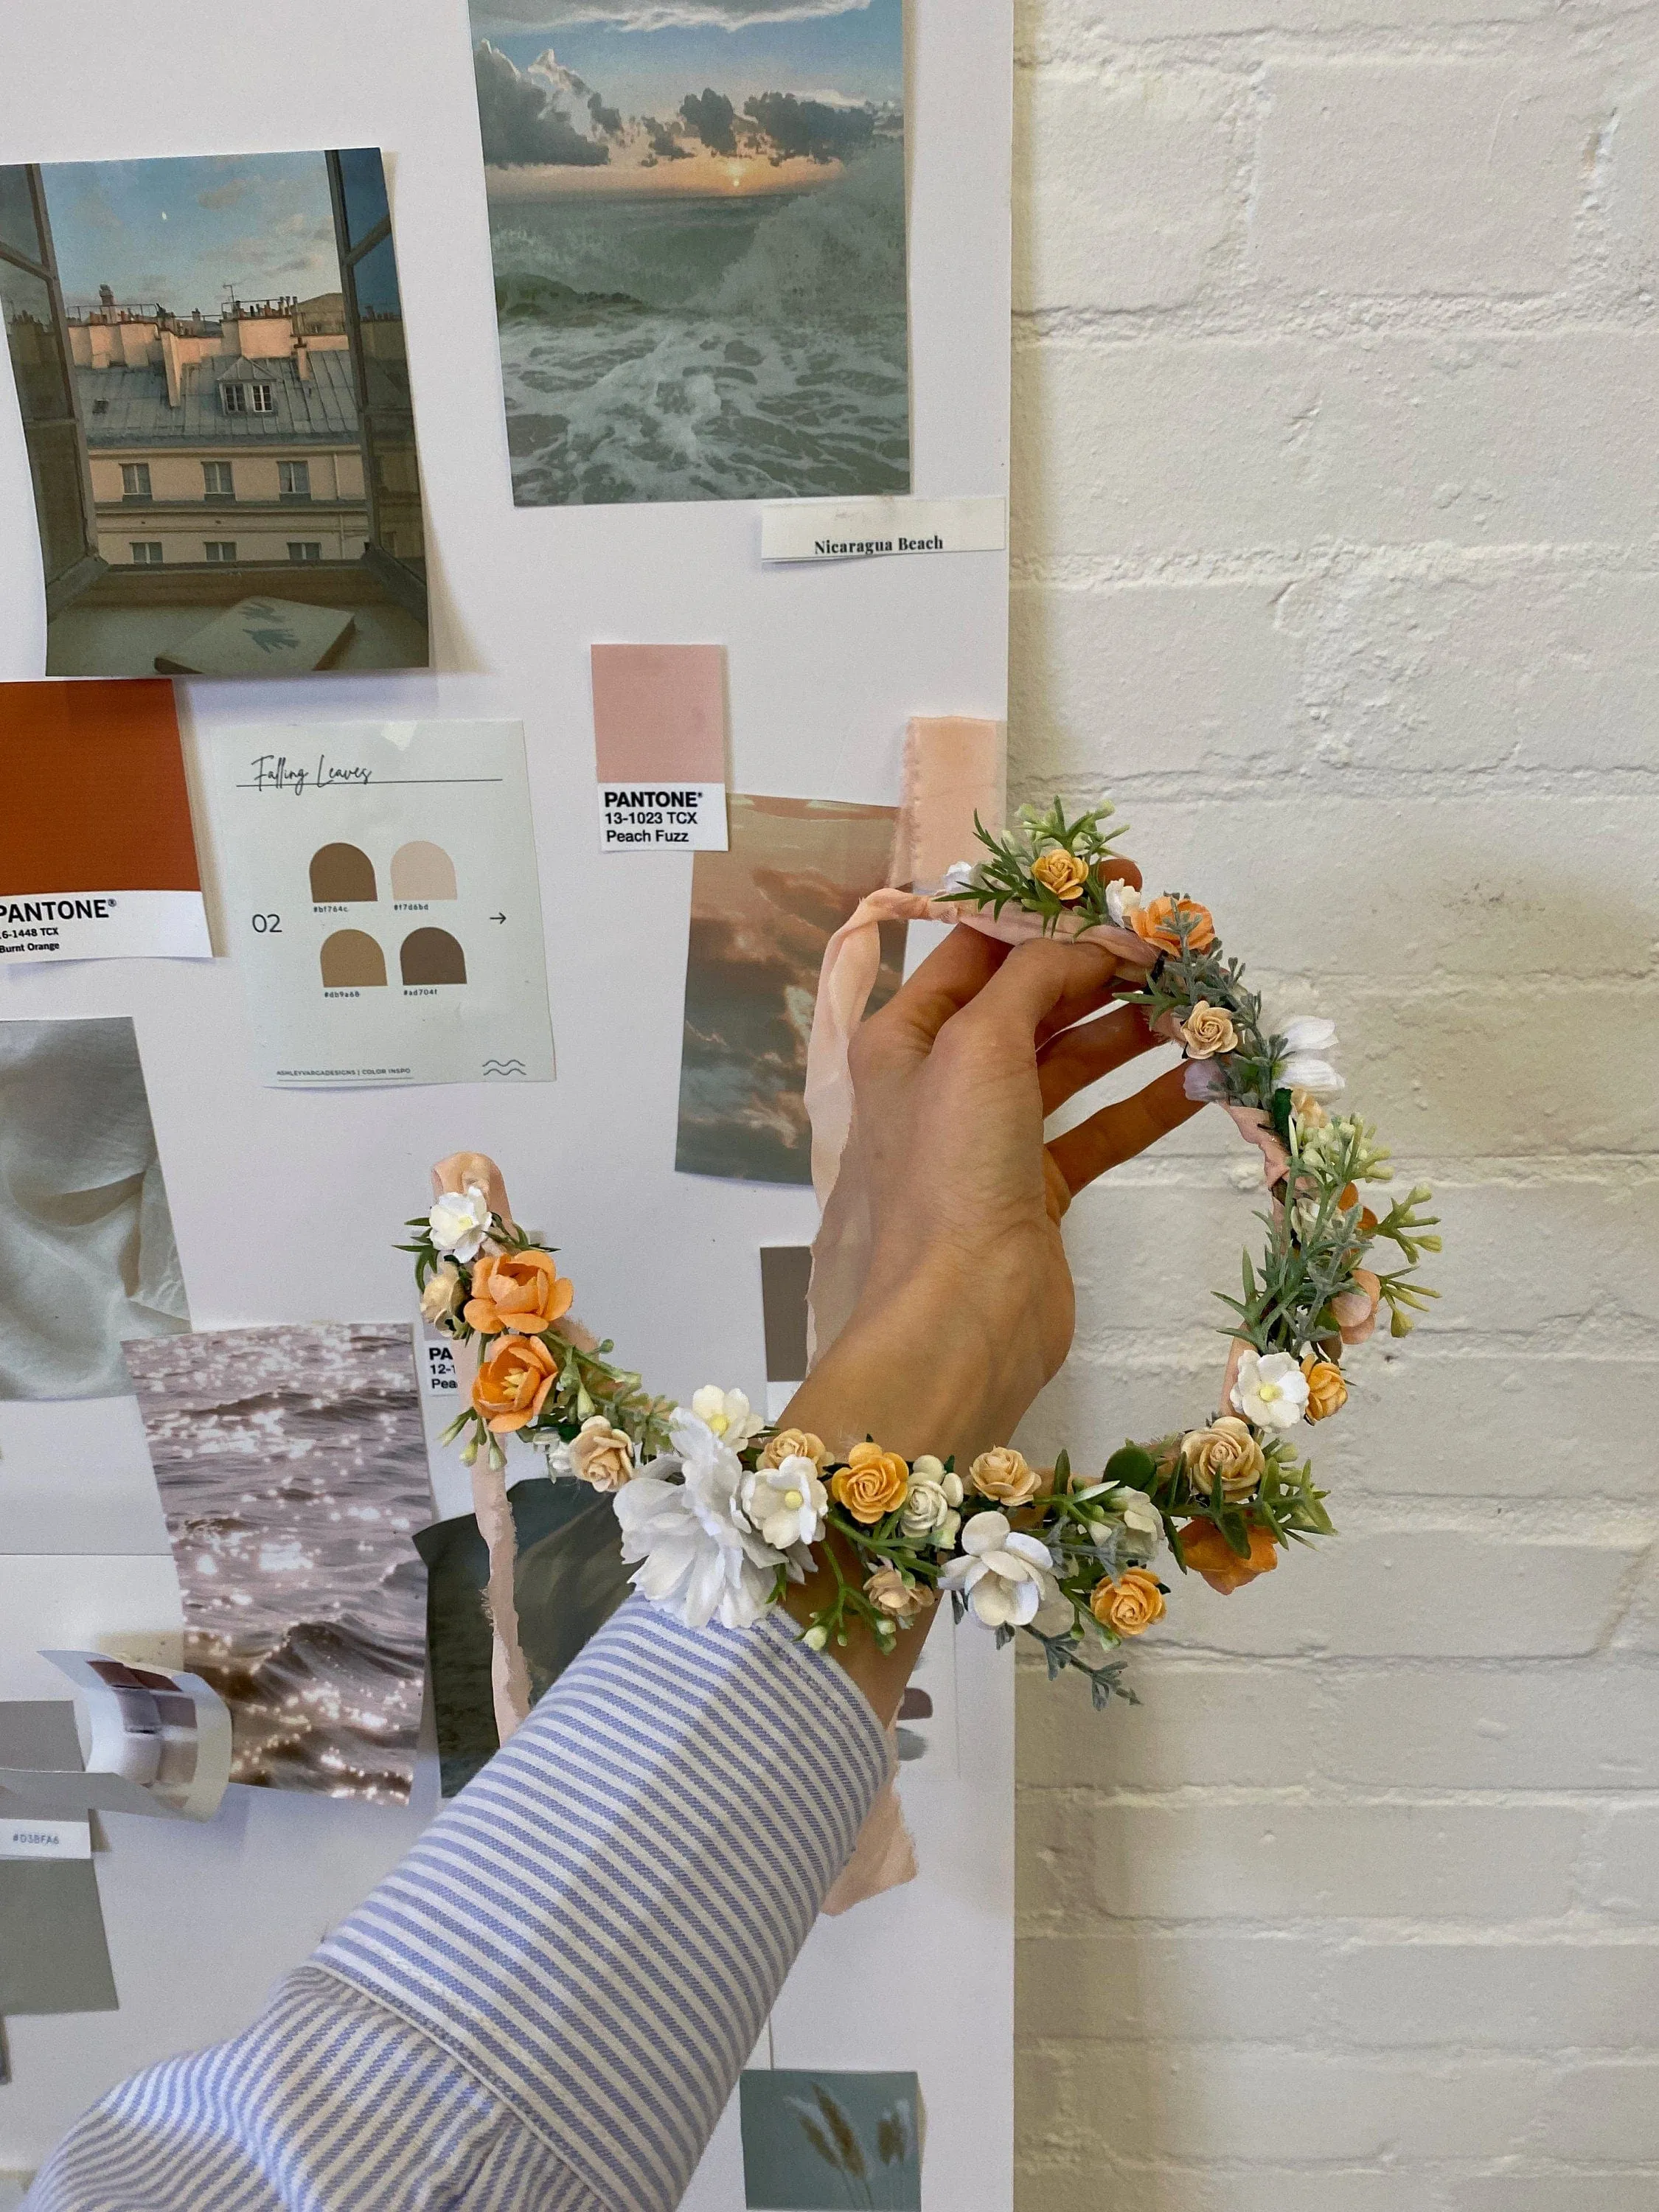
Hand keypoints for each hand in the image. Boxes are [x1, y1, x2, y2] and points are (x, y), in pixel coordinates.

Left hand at [782, 905, 1202, 1471]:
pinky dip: (1147, 1102)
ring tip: (1197, 1004)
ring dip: (1132, 1030)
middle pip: (1030, 999)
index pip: (980, 947)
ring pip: (1071, 1060)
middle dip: (1101, 968)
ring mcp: (991, 1137)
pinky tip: (1201, 1079)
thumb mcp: (978, 1044)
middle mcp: (942, 1080)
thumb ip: (1033, 976)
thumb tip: (1087, 940)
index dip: (1049, 911)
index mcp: (905, 1036)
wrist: (958, 1318)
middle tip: (1175, 945)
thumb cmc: (949, 1175)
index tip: (1123, 885)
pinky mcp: (1038, 1190)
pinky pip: (1100, 1127)